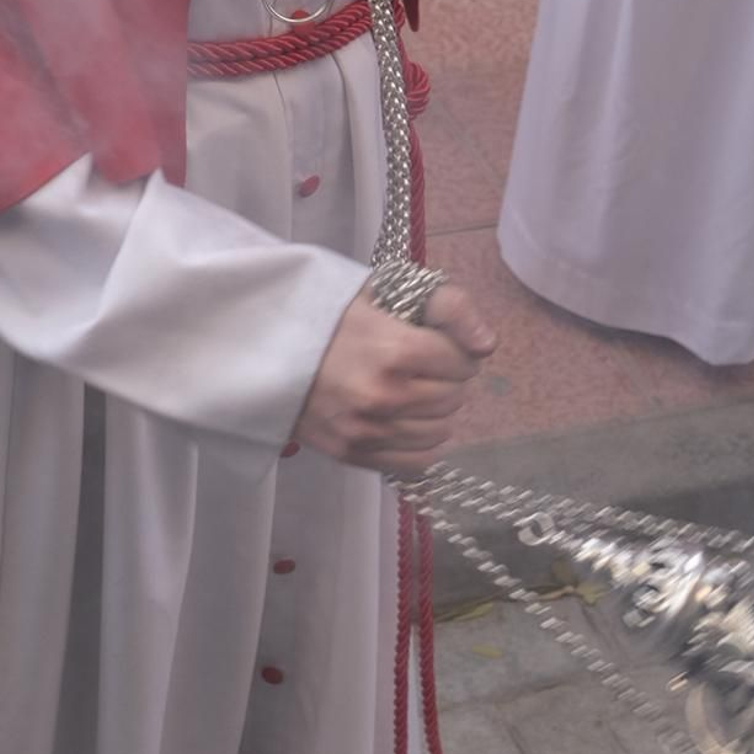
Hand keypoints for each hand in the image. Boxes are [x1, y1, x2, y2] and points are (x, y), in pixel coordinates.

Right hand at [296, 281, 494, 472]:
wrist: (264, 349)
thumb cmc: (327, 315)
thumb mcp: (385, 291)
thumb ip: (448, 306)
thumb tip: (489, 346)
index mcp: (395, 349)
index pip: (462, 360)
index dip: (453, 349)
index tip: (433, 343)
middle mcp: (386, 395)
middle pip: (454, 396)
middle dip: (446, 379)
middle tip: (420, 366)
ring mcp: (369, 430)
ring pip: (441, 430)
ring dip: (435, 410)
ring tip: (411, 392)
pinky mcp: (354, 454)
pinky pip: (418, 461)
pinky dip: (420, 442)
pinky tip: (405, 421)